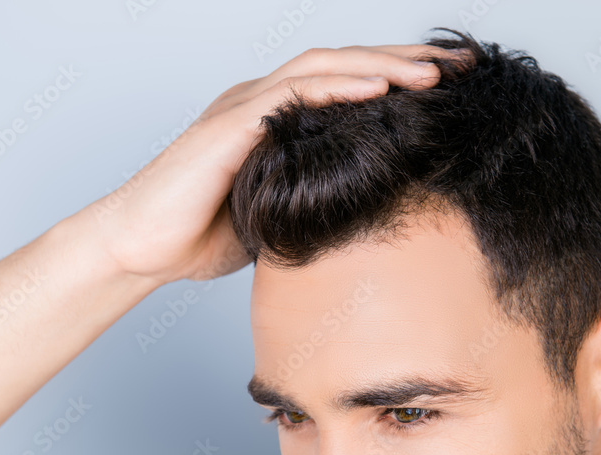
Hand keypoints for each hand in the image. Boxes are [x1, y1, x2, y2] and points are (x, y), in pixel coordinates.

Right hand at [82, 45, 466, 285]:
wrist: (139, 247)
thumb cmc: (201, 232)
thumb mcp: (279, 212)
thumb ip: (314, 196)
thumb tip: (365, 211)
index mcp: (275, 119)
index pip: (346, 87)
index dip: (398, 82)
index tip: (449, 90)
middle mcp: (261, 102)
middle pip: (344, 65)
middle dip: (404, 61)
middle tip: (461, 66)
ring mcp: (243, 107)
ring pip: (322, 69)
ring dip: (380, 67)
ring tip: (432, 72)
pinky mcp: (228, 127)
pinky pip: (290, 97)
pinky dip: (336, 88)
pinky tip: (377, 88)